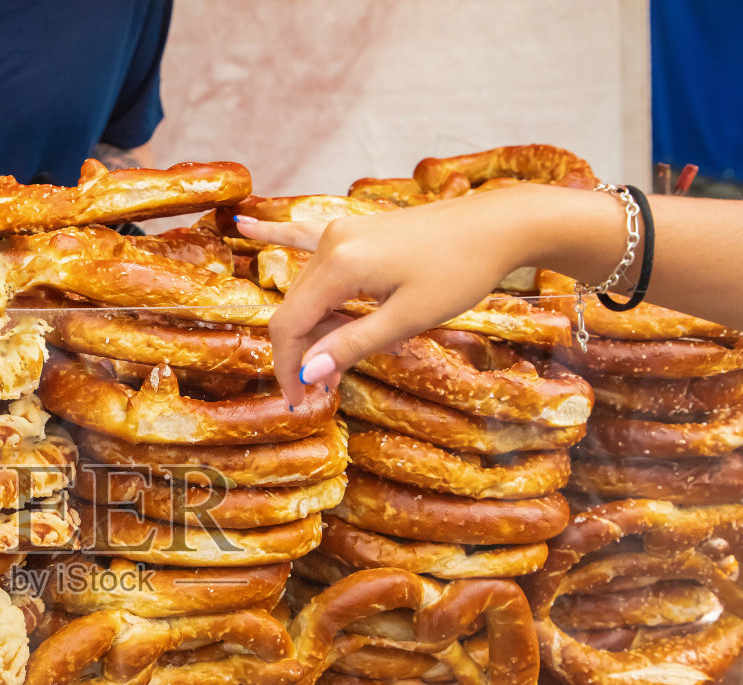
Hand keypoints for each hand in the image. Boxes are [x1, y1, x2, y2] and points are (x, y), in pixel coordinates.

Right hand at [236, 187, 541, 405]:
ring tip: (343, 362)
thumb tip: (308, 373)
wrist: (497, 225)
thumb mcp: (408, 318)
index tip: (300, 402)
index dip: (288, 368)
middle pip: (296, 310)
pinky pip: (306, 239)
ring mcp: (341, 232)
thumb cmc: (460, 270)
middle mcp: (332, 243)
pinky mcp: (355, 230)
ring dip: (317, 329)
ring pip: (308, 291)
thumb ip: (353, 344)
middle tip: (327, 394)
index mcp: (340, 264)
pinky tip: (245, 228)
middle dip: (306, 355)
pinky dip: (279, 239)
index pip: (291, 324)